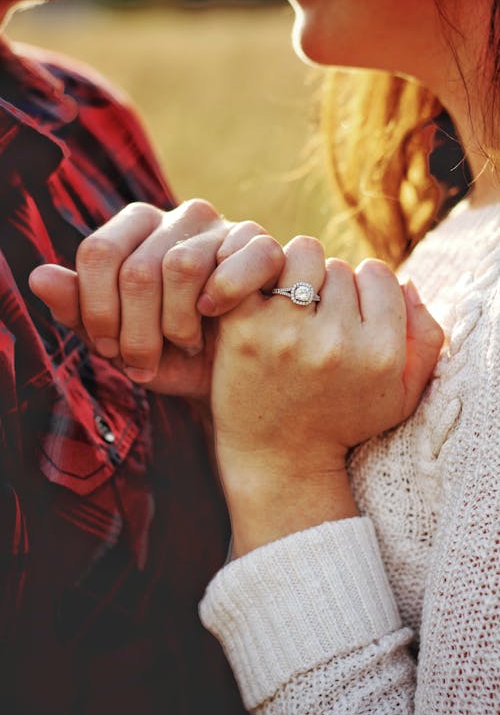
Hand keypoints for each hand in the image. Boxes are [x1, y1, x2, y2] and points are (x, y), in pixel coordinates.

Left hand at [29, 200, 283, 399]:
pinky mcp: (261, 244)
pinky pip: (239, 259)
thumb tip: (39, 277)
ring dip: (178, 324)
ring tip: (185, 345)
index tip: (106, 349)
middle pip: (136, 268)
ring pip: (181, 266)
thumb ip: (78, 310)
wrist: (228, 374)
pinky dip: (224, 296)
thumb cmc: (168, 353)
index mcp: (136, 226)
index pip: (98, 252)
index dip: (96, 310)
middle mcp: (178, 216)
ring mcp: (222, 226)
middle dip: (136, 332)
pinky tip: (217, 318)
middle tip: (143, 364)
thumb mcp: (118, 340)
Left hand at [211, 236, 443, 554]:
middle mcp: (337, 342)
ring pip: (303, 257)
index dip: (365, 291)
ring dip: (298, 275)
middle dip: (330, 289)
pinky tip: (261, 300)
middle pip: (339, 267)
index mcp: (381, 354)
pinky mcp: (245, 328)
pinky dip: (261, 275)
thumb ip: (425, 338)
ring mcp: (288, 333)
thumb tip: (409, 283)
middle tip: (316, 320)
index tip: (350, 315)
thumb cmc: (344, 421)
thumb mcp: (403, 395)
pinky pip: (260, 266)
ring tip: (290, 307)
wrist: (279, 458)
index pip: (380, 275)